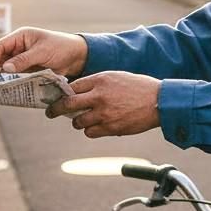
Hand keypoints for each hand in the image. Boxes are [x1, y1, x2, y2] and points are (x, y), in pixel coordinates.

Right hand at [0, 27, 88, 75]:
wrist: (78, 56)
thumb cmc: (62, 47)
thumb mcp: (42, 52)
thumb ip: (24, 60)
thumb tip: (6, 67)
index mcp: (21, 37)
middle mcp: (19, 47)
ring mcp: (23, 59)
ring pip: (6, 69)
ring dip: (1, 77)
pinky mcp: (28, 70)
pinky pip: (16, 76)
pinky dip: (11, 82)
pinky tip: (7, 88)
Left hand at [45, 71, 160, 137]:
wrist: (160, 101)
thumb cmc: (139, 87)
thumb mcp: (117, 77)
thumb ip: (97, 83)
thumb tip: (78, 91)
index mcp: (100, 80)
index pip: (71, 87)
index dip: (62, 93)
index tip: (57, 97)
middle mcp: (99, 96)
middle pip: (67, 105)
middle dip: (55, 110)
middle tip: (51, 112)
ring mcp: (104, 113)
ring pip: (77, 122)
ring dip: (78, 121)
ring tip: (84, 119)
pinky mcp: (111, 128)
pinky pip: (90, 133)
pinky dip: (91, 130)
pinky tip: (98, 125)